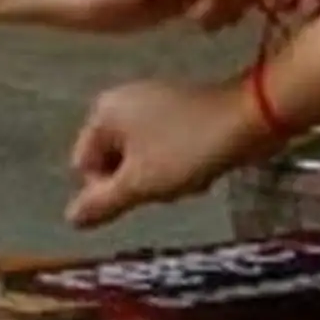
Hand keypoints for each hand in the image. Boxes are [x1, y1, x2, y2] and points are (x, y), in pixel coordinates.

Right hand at [68, 78, 262, 228]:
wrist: (249, 119)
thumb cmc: (188, 150)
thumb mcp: (140, 185)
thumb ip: (101, 204)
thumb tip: (70, 219)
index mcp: (103, 113)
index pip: (83, 167)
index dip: (108, 189)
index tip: (141, 192)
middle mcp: (121, 101)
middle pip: (112, 163)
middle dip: (137, 183)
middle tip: (167, 184)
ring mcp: (151, 102)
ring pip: (140, 160)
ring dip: (160, 178)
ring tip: (188, 175)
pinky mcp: (178, 109)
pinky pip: (163, 148)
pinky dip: (177, 163)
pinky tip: (200, 165)